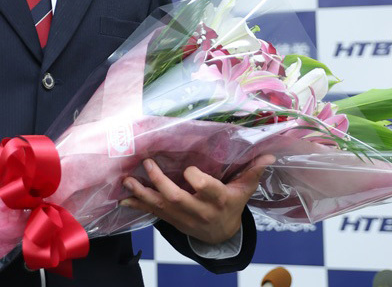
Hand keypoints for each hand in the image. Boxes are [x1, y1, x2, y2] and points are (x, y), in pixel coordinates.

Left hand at [121, 155, 273, 244]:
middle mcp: (198, 210)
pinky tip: (123, 199)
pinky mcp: (171, 220)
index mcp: (218, 200)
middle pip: (177, 197)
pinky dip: (137, 205)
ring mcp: (182, 217)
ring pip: (160, 206)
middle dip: (160, 181)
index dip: (196, 179)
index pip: (207, 189)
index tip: (189, 168)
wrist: (221, 236)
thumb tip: (268, 154)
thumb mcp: (243, 190)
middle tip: (147, 163)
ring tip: (128, 180)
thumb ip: (252, 172)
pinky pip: (152, 213)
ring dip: (142, 193)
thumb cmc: (231, 205)